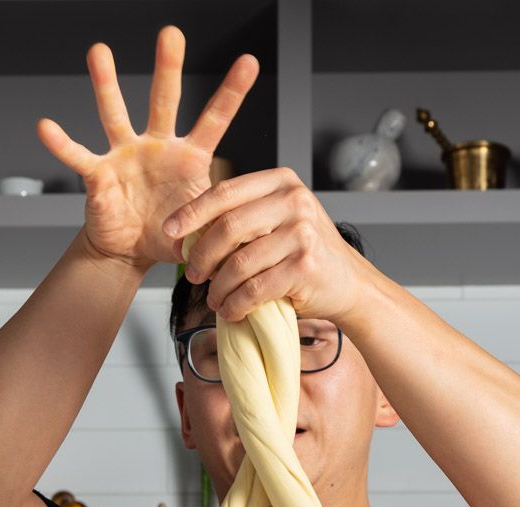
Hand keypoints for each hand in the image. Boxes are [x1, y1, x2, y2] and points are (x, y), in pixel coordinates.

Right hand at [37, 26, 258, 270]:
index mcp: (188, 157)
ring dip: (106, 84)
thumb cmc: (168, 236)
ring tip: (99, 51)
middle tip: (172, 32)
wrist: (130, 252)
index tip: (249, 61)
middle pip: (164, 100)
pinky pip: (79, 158)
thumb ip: (221, 225)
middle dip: (168, 67)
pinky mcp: (99, 176)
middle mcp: (156, 146)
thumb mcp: (203, 232)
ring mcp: (125, 155)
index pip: (214, 120)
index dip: (231, 93)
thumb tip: (251, 234)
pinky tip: (46, 127)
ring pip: (115, 114)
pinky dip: (62, 144)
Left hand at [164, 168, 371, 323]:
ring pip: (239, 263)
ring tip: (214, 299)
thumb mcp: (278, 220)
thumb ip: (241, 218)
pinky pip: (254, 289)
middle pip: (228, 228)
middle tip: (192, 274)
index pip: (225, 192)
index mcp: (281, 182)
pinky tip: (231, 310)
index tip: (169, 232)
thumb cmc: (304, 252)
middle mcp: (294, 202)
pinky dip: (235, 304)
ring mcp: (302, 234)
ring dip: (218, 287)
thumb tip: (185, 236)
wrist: (350, 283)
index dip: (192, 213)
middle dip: (202, 256)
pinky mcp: (304, 267)